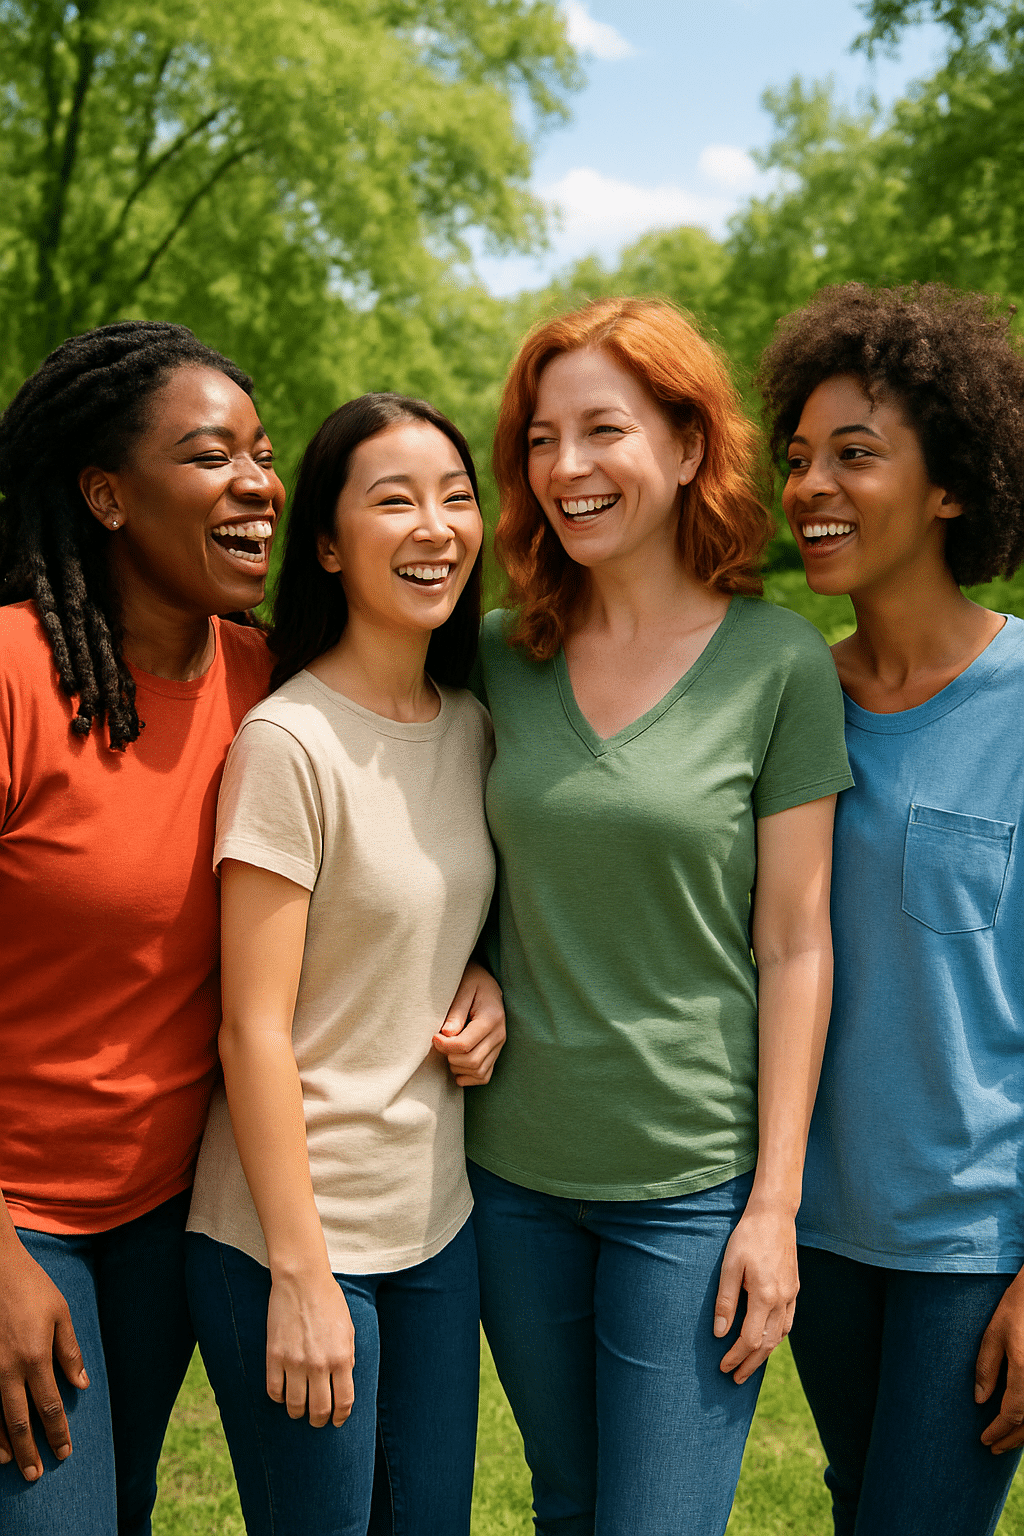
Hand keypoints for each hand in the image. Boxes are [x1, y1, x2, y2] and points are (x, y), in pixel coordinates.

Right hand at [0, 1236, 88, 1479]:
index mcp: (35, 1356)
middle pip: (19, 1421)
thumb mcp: (60, 1313)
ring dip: (4, 1444)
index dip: (58, 1432)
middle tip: (37, 1474)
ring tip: (13, 1464)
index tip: (64, 1452)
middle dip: (30, 1450)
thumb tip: (81, 1384)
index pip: (49, 1406)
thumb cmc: (31, 1287)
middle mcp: (7, 1369)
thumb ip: (70, 1351)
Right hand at [266, 1268, 354, 1427]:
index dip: (341, 1417)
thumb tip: (343, 1383)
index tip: (337, 1421)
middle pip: (319, 1410)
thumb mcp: (348, 1330)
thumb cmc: (329, 1302)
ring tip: (299, 1409)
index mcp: (341, 1358)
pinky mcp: (274, 1356)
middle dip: (319, 1421)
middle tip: (317, 1420)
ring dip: (297, 1412)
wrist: (302, 1281)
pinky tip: (283, 1393)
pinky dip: (278, 1398)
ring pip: (294, 1406)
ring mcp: (294, 1362)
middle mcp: (319, 1364)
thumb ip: (348, 1358)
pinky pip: (274, 1391)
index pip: (343, 1402)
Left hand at [432, 960, 505, 1086]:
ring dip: (458, 1067)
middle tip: (439, 1044)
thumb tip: (446, 1035)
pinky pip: (484, 1076)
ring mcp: (499, 1046)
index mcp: (491, 1018)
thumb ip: (455, 1012)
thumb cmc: (472, 982)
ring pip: (478, 1072)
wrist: (487, 983)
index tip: (433, 1037)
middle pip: (472, 1061)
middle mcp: (499, 1035)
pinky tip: (456, 1066)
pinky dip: (469, 1077)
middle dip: (450, 1057)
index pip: (465, 1045)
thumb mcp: (463, 989)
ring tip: (448, 1051)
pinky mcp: (496, 1053)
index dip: (444, 1046)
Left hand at [714, 1204, 797, 1384]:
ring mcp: (791, 1295)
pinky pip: (788, 1322)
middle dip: (750, 1364)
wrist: (774, 1215)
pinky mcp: (794, 1289)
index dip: (736, 1356)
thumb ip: (725, 1301)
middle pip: (767, 1344)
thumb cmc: (747, 1237)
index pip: (750, 1339)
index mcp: (764, 1296)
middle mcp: (782, 1300)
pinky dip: (776, 1337)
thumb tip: (719, 1333)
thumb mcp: (729, 1266)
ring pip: (780, 1336)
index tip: (722, 1366)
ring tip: (749, 1365)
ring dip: (764, 1354)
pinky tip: (767, 1341)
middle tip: (735, 1379)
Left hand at [977, 1269, 1023, 1453]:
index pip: (1013, 1414)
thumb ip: (987, 1368)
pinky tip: (1023, 1421)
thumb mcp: (995, 1333)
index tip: (984, 1440)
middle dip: (1012, 1440)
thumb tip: (979, 1400)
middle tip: (993, 1448)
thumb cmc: (1018, 1307)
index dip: (999, 1431)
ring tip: (1007, 1440)